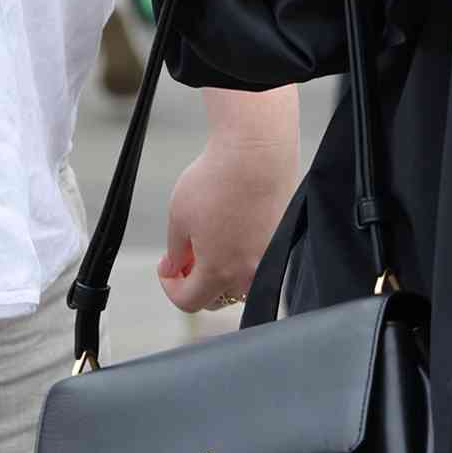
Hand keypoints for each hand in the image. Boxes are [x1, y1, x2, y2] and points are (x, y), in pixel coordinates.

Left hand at [158, 134, 297, 312]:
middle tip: (185, 256)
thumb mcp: (179, 217)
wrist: (258, 150)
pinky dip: (244, 253)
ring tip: (211, 242)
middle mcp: (250, 271)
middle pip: (218, 297)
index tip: (167, 267)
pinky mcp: (284, 238)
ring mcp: (271, 256)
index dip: (170, 288)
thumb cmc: (218, 179)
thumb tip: (178, 266)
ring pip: (242, 282)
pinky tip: (234, 228)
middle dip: (197, 281)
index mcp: (219, 271)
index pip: (189, 302)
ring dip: (223, 271)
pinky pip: (261, 259)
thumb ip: (176, 252)